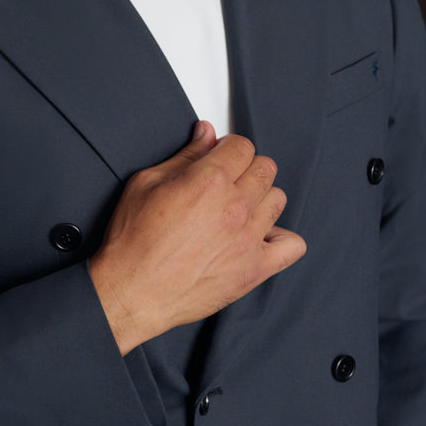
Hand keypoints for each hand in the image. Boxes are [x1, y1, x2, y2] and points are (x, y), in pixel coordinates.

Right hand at [89, 121, 305, 354]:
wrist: (132, 291)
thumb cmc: (133, 240)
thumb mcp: (147, 183)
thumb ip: (184, 155)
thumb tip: (206, 133)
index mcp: (209, 180)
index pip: (242, 146)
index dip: (228, 149)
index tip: (220, 158)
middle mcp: (235, 207)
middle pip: (265, 169)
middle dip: (246, 168)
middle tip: (226, 182)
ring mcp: (248, 239)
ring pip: (278, 200)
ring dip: (260, 199)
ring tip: (238, 210)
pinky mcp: (254, 270)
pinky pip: (293, 246)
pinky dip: (281, 239)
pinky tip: (259, 237)